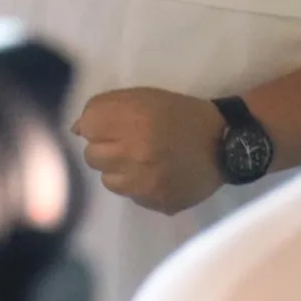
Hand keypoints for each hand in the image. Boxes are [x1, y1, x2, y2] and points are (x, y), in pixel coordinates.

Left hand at [73, 86, 224, 214]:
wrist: (224, 143)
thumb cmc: (178, 114)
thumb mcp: (142, 97)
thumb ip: (104, 106)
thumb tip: (77, 129)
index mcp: (132, 121)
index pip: (86, 127)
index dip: (97, 125)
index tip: (111, 125)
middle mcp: (136, 154)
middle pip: (92, 157)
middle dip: (105, 149)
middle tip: (127, 144)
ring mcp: (147, 183)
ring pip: (108, 181)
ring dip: (119, 171)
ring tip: (142, 161)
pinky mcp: (159, 203)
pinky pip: (132, 197)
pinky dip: (138, 187)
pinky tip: (157, 175)